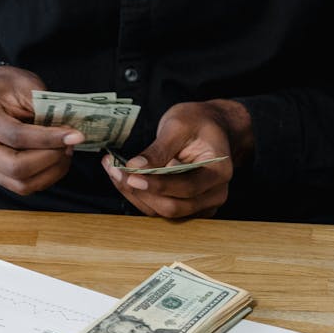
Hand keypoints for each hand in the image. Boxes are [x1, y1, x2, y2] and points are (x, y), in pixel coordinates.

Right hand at [0, 65, 84, 196]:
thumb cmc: (6, 87)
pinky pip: (23, 186)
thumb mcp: (25, 85)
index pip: (16, 136)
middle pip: (16, 167)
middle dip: (51, 157)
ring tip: (66, 150)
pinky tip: (56, 159)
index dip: (49, 138)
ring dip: (52, 170)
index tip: (76, 135)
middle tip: (71, 142)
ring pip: (22, 184)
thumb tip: (68, 133)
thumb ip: (44, 107)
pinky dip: (46, 176)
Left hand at [102, 99, 252, 219]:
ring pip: (163, 211)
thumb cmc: (198, 122)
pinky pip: (160, 208)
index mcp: (219, 172)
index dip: (158, 184)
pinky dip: (140, 195)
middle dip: (141, 191)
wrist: (212, 127)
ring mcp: (202, 204)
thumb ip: (159, 148)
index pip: (187, 187)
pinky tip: (124, 177)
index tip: (131, 174)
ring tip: (114, 170)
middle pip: (173, 206)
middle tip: (115, 170)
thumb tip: (135, 167)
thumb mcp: (179, 125)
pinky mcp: (187, 207)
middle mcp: (214, 194)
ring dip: (135, 194)